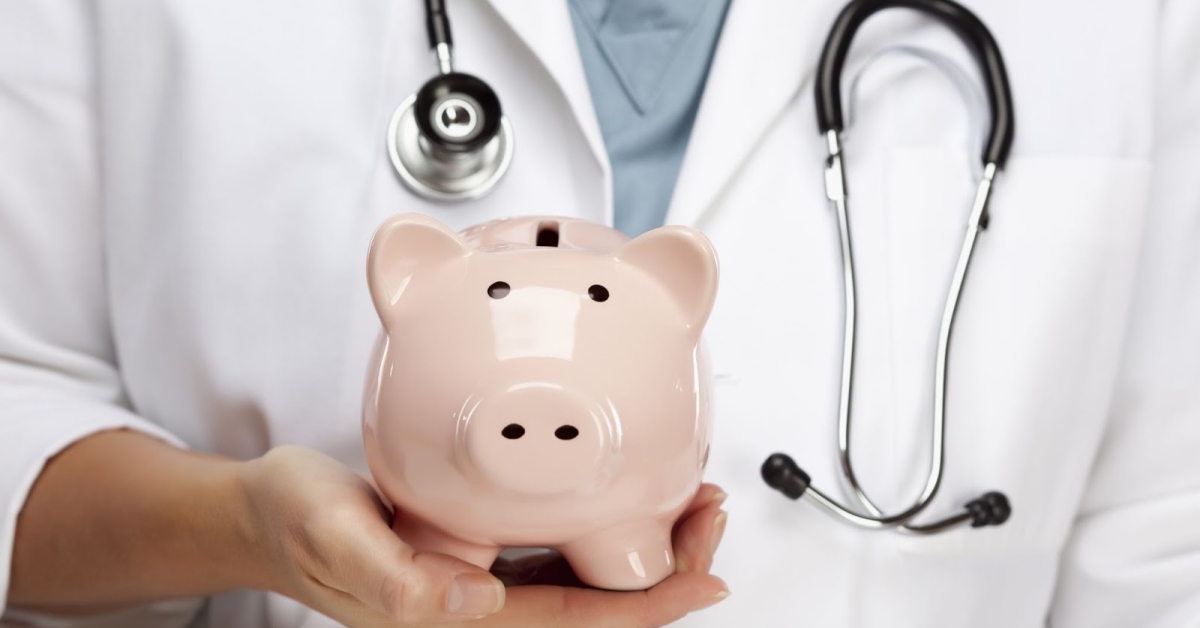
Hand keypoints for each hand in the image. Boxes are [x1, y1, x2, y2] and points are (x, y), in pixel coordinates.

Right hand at [236, 446, 728, 626]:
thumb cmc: (296, 524)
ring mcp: (489, 584)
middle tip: (712, 512)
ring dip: (650, 546)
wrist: (269, 514)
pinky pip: (564, 549)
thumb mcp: (334, 538)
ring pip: (591, 578)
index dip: (651, 606)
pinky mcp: (484, 551)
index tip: (707, 577)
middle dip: (669, 569)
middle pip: (600, 605)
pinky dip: (610, 524)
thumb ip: (396, 578)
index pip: (577, 624)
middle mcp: (484, 609)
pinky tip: (632, 493)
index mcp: (458, 618)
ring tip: (693, 500)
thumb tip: (475, 605)